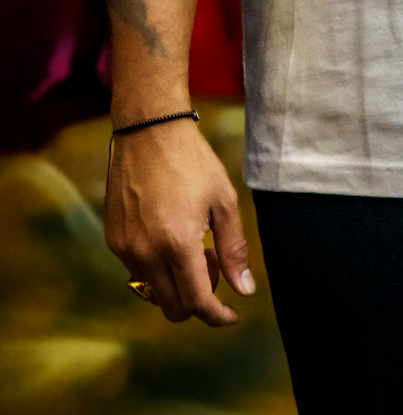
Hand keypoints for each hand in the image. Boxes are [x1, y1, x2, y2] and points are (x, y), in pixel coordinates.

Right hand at [105, 121, 255, 326]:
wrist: (149, 131)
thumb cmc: (193, 162)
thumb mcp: (223, 200)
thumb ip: (233, 249)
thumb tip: (244, 290)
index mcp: (178, 243)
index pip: (197, 302)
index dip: (216, 315)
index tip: (230, 315)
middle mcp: (146, 252)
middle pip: (172, 307)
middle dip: (197, 299)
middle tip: (212, 265)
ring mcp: (125, 248)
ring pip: (152, 292)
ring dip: (175, 284)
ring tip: (192, 246)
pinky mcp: (113, 239)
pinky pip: (137, 271)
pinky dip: (157, 268)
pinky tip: (169, 237)